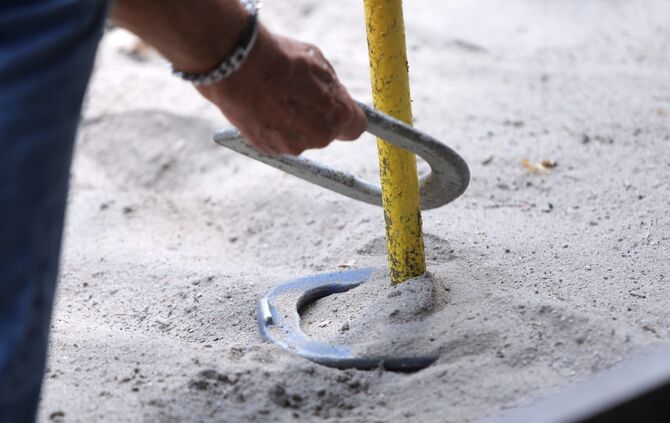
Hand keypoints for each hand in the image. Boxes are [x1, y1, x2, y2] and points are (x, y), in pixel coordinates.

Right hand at [197, 27, 367, 154]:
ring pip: (301, 137)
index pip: (355, 127)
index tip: (340, 111)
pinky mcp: (268, 149)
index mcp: (339, 115)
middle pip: (326, 132)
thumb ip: (332, 88)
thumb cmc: (281, 60)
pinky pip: (278, 140)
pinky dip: (273, 128)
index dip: (347, 117)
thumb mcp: (318, 64)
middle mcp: (320, 136)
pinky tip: (263, 107)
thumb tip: (334, 96)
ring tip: (276, 98)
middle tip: (298, 94)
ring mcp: (292, 146)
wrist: (239, 66)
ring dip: (293, 123)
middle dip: (317, 117)